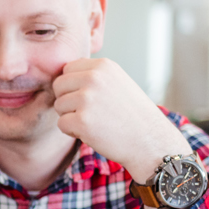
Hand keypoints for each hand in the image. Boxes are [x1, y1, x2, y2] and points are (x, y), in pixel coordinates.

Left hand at [50, 58, 191, 182]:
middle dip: (67, 101)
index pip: (67, 69)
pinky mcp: (82, 121)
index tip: (89, 98)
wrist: (151, 142)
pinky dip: (72, 132)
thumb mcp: (117, 82)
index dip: (72, 86)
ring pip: (58, 106)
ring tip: (95, 122)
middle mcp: (94, 78)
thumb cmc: (133, 115)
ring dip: (71, 117)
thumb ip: (92, 75)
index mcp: (102, 66)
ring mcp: (87, 99)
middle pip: (58, 86)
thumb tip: (62, 74)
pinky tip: (92, 133)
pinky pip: (61, 124)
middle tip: (89, 113)